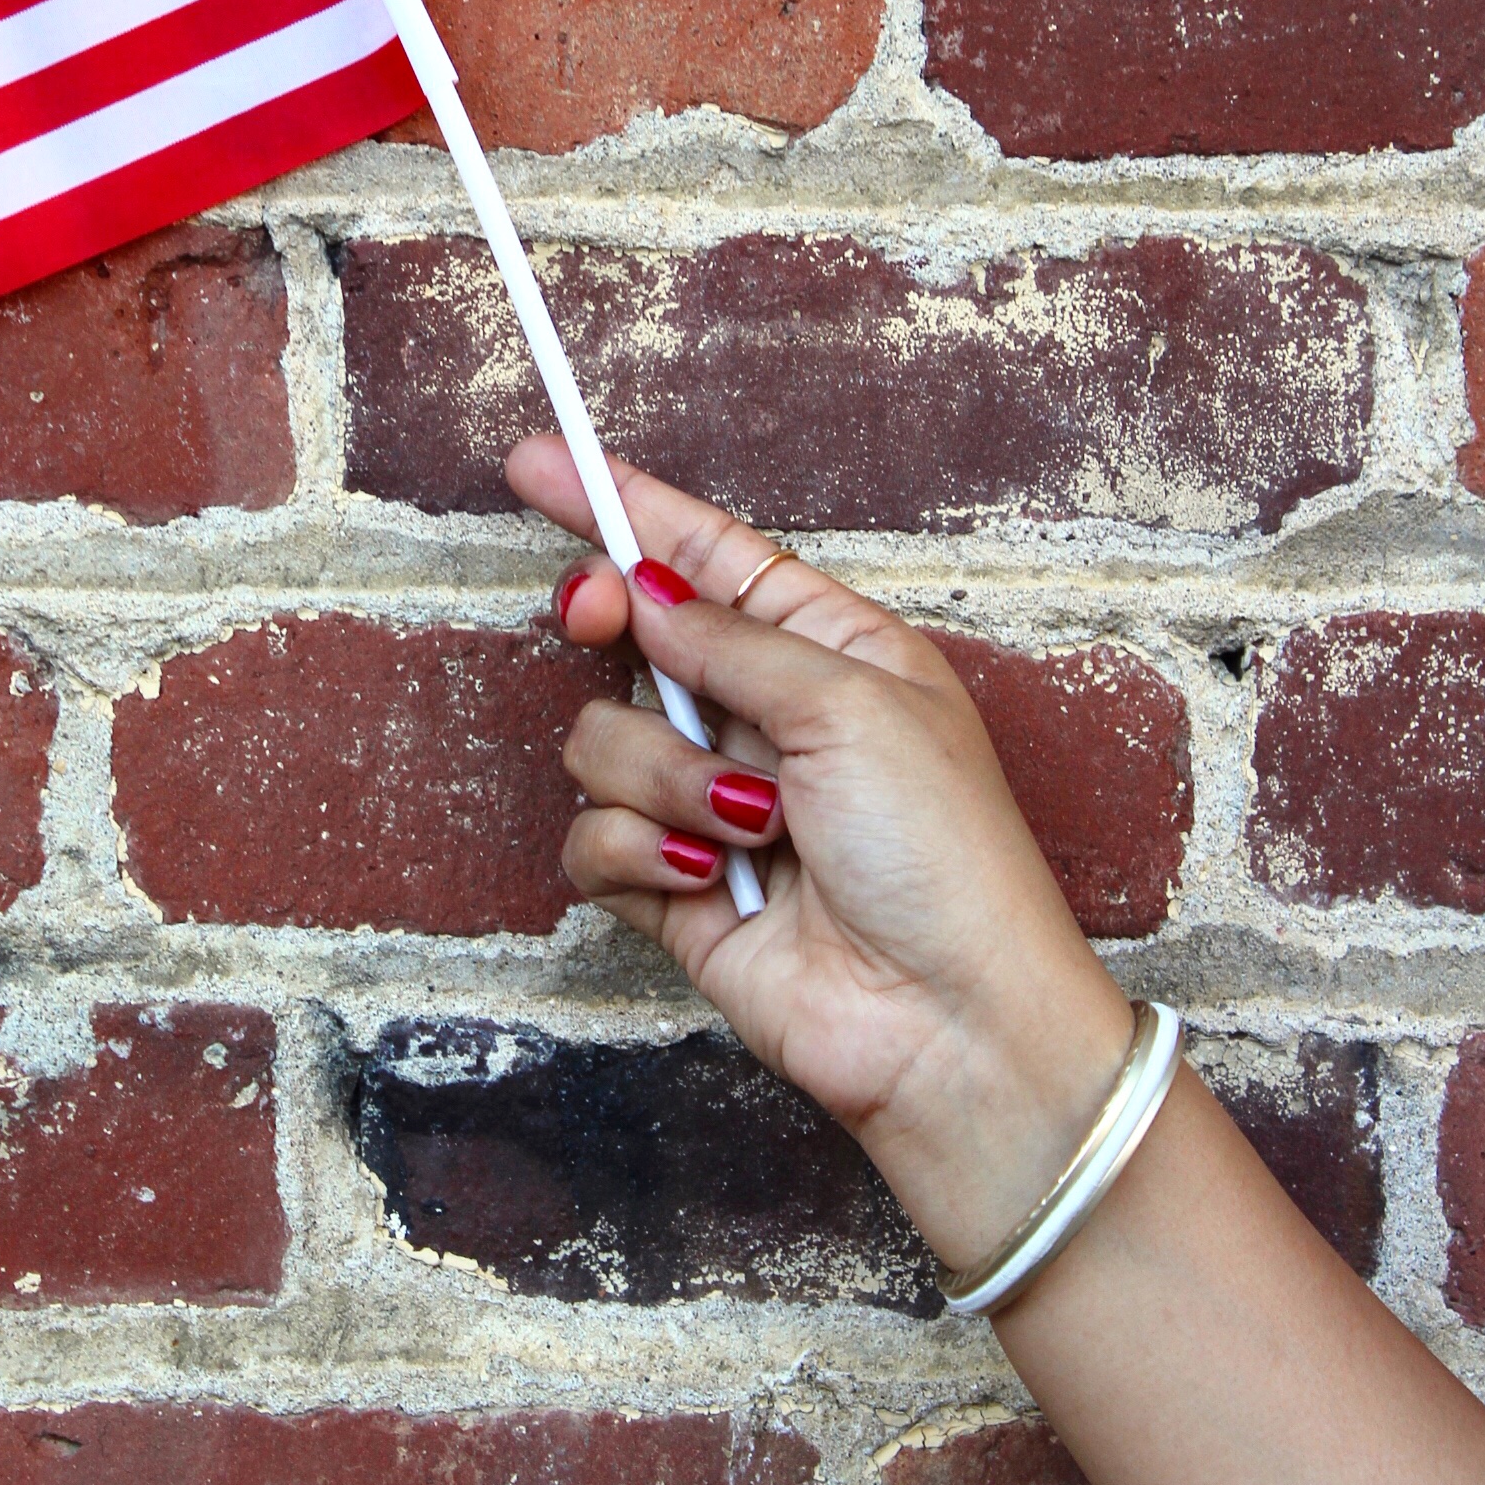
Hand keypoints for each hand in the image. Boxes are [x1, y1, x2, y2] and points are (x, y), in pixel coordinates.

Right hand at [510, 435, 1138, 1272]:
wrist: (948, 1024)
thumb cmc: (947, 858)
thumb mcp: (852, 704)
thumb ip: (731, 640)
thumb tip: (648, 595)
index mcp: (830, 651)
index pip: (706, 555)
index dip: (620, 505)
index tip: (535, 460)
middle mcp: (766, 720)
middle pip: (634, 636)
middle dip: (608, 627)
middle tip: (595, 620)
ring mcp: (713, 805)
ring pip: (602, 742)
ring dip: (664, 779)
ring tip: (747, 829)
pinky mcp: (672, 888)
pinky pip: (592, 837)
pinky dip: (638, 855)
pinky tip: (706, 883)